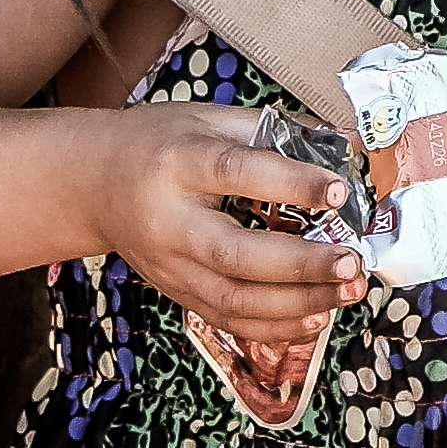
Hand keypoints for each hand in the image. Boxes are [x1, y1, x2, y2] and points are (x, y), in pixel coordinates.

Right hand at [90, 108, 367, 335]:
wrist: (95, 184)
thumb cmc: (161, 145)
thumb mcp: (209, 119)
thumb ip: (274, 133)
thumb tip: (347, 146)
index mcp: (178, 164)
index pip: (237, 174)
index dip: (291, 184)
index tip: (339, 192)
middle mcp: (170, 222)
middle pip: (235, 254)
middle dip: (302, 264)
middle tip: (352, 260)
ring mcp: (170, 266)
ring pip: (235, 300)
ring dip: (300, 304)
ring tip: (348, 290)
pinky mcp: (177, 293)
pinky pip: (230, 320)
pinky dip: (277, 327)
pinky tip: (317, 317)